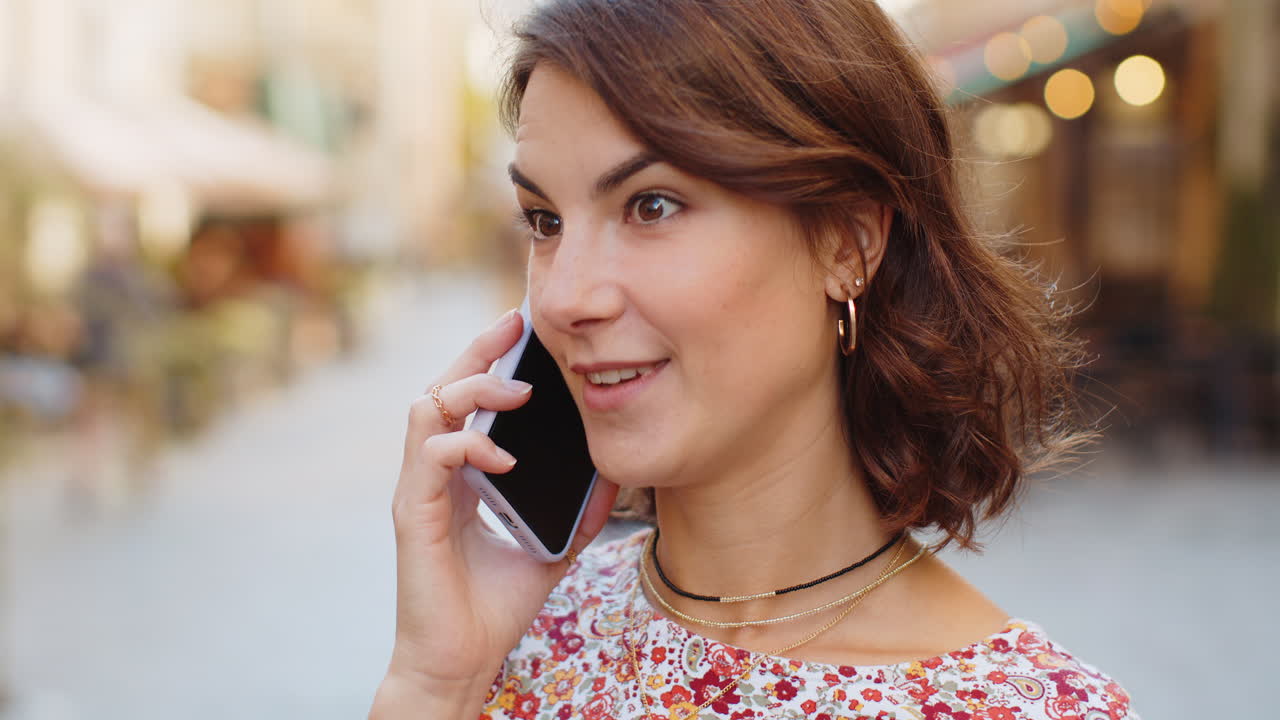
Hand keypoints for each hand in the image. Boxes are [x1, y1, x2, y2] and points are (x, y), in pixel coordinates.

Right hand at [380, 308, 618, 705]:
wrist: (463, 659)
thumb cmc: (496, 606)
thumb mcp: (553, 545)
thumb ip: (578, 508)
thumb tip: (616, 473)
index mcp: (460, 474)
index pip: (466, 400)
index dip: (489, 360)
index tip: (524, 331)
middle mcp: (434, 472)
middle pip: (442, 385)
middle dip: (478, 348)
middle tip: (516, 324)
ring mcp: (420, 488)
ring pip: (427, 405)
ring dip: (473, 387)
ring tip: (519, 391)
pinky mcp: (414, 512)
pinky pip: (431, 453)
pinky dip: (469, 444)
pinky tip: (504, 458)